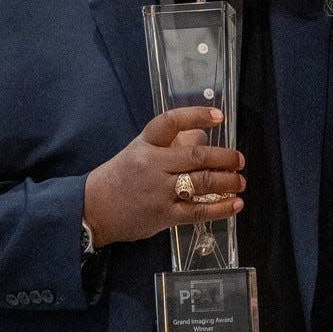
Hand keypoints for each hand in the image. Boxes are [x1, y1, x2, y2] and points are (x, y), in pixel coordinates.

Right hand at [83, 107, 244, 246]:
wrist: (92, 209)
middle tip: (239, 160)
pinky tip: (236, 204)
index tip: (218, 116)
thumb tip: (203, 137)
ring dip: (227, 181)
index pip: (171, 122)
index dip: (196, 116)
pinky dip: (221, 208)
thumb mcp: (139, 151)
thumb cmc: (120, 177)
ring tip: (240, 181)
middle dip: (224, 157)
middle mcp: (153, 164)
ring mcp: (159, 191)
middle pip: (196, 156)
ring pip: (201, 182)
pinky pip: (198, 211)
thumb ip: (169, 144)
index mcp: (145, 144)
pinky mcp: (164, 215)